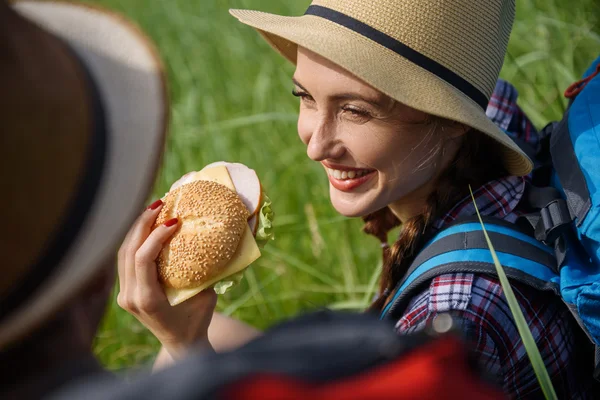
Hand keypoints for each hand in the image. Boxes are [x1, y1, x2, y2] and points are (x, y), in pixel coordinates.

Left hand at [117, 200, 216, 358]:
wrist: (181, 345)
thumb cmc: (197, 321)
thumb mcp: (205, 297)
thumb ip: (203, 273)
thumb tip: (210, 240)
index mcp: (147, 300)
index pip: (142, 259)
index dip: (155, 236)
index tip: (174, 221)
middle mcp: (130, 297)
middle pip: (128, 251)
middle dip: (142, 223)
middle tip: (159, 204)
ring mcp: (124, 294)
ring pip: (123, 253)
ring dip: (137, 229)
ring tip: (153, 209)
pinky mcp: (126, 291)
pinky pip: (125, 259)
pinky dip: (136, 240)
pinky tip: (148, 226)